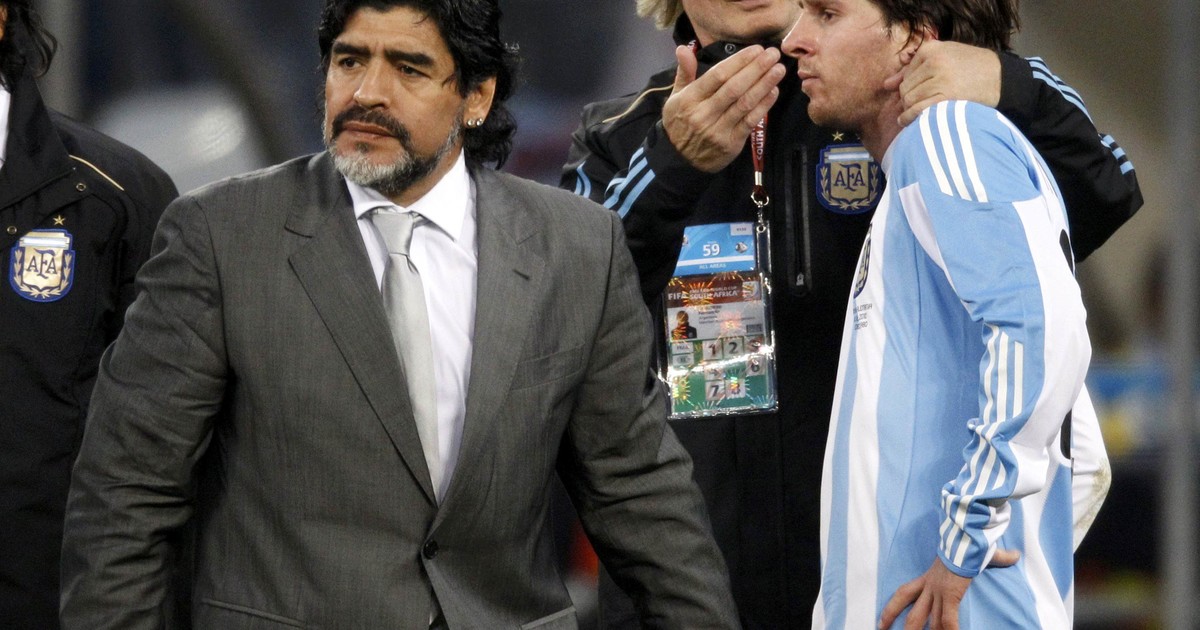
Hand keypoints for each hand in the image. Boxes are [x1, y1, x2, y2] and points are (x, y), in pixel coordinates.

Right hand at [661, 44, 784, 172]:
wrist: (679, 160)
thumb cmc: (680, 123)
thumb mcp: (675, 97)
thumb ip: (684, 72)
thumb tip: (684, 48)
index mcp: (690, 99)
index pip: (717, 75)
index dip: (739, 61)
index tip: (756, 49)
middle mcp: (704, 114)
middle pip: (734, 88)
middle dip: (756, 69)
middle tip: (773, 54)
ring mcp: (718, 130)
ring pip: (744, 103)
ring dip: (764, 85)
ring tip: (779, 69)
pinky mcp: (731, 143)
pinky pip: (750, 121)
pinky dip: (764, 105)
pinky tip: (774, 91)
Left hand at [878, 549, 1020, 628]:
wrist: (967, 533)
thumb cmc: (970, 539)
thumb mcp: (973, 552)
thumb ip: (995, 558)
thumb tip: (1015, 555)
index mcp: (928, 577)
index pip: (904, 593)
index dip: (891, 608)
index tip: (881, 620)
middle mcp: (930, 585)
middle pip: (910, 610)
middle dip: (897, 624)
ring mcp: (940, 591)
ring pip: (926, 619)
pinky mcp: (951, 593)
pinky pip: (948, 619)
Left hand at [884, 40, 1001, 125]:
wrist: (1001, 79)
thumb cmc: (971, 69)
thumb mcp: (945, 58)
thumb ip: (914, 69)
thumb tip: (886, 85)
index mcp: (931, 49)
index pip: (905, 74)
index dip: (908, 87)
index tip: (918, 94)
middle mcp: (934, 62)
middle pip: (905, 88)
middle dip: (907, 99)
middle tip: (917, 106)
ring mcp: (940, 79)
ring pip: (908, 99)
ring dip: (909, 110)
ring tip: (914, 114)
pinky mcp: (945, 97)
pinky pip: (917, 109)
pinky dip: (909, 117)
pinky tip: (908, 122)